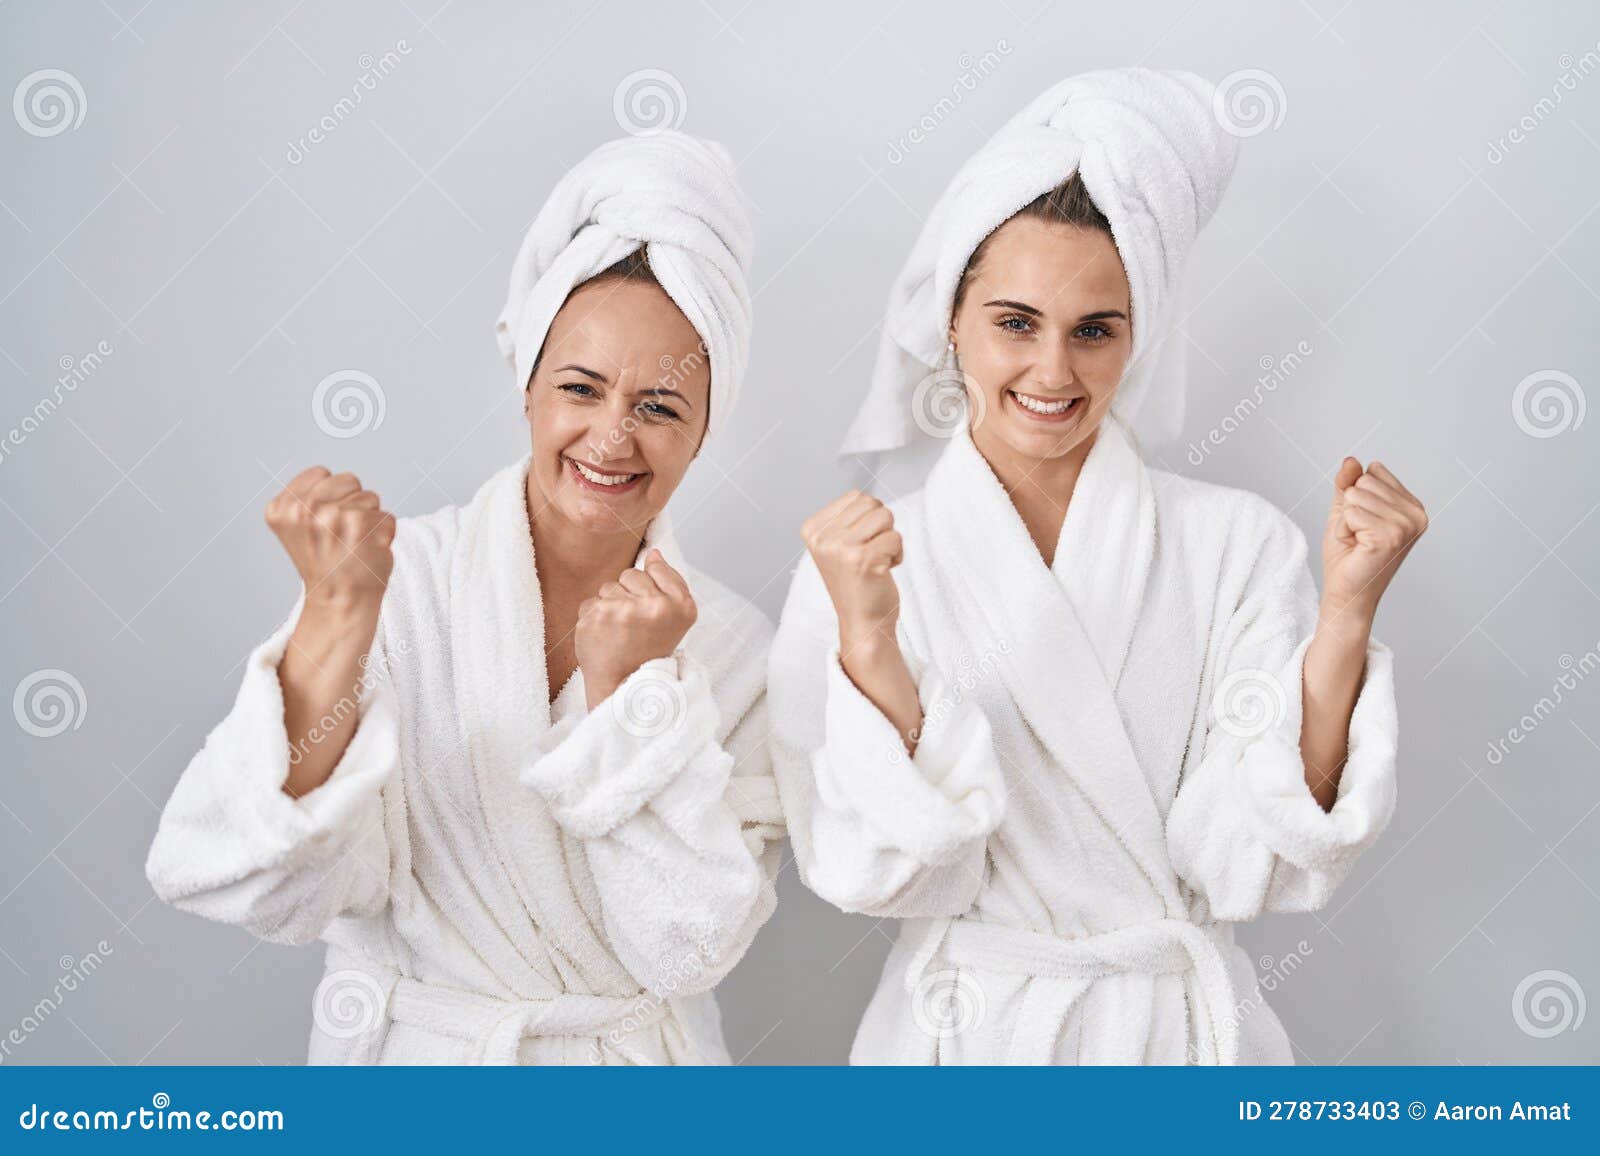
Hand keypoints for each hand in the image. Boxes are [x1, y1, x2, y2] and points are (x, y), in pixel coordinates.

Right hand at [266, 467, 395, 618]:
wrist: (339, 603)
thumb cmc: (326, 565)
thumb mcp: (298, 528)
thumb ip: (307, 499)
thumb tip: (331, 476)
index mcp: (282, 508)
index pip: (321, 473)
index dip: (330, 496)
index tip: (325, 524)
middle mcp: (303, 510)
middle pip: (348, 479)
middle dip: (352, 503)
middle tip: (342, 536)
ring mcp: (331, 515)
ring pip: (370, 497)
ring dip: (369, 519)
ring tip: (354, 545)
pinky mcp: (361, 525)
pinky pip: (387, 516)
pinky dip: (385, 534)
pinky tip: (368, 552)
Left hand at [575, 548, 697, 706]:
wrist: (626, 687)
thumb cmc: (651, 650)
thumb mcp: (678, 617)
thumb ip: (670, 580)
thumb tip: (653, 553)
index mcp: (680, 604)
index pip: (655, 567)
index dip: (651, 589)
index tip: (652, 613)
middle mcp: (654, 606)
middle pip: (630, 574)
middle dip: (629, 595)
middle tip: (635, 626)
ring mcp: (622, 611)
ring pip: (608, 587)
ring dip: (611, 606)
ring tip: (620, 632)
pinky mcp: (595, 619)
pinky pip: (589, 602)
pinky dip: (594, 619)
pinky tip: (604, 637)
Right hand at [801, 490, 902, 652]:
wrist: (863, 622)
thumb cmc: (856, 582)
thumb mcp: (837, 546)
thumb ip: (846, 518)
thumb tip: (868, 497)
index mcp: (813, 530)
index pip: (855, 496)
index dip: (867, 518)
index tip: (858, 545)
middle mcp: (823, 538)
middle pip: (872, 503)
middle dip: (881, 526)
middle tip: (870, 552)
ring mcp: (841, 549)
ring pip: (886, 516)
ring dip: (890, 539)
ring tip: (877, 560)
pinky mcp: (863, 560)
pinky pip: (896, 538)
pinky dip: (897, 554)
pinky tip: (884, 571)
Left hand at [1321, 458, 1426, 624]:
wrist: (1346, 592)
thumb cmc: (1348, 555)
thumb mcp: (1346, 511)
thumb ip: (1349, 484)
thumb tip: (1351, 460)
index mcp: (1412, 506)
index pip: (1374, 471)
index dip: (1356, 496)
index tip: (1363, 523)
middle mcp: (1416, 514)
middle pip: (1365, 480)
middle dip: (1350, 508)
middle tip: (1357, 535)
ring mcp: (1406, 525)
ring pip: (1356, 495)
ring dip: (1345, 520)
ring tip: (1356, 541)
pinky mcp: (1390, 536)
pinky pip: (1350, 512)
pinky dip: (1343, 529)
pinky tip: (1356, 547)